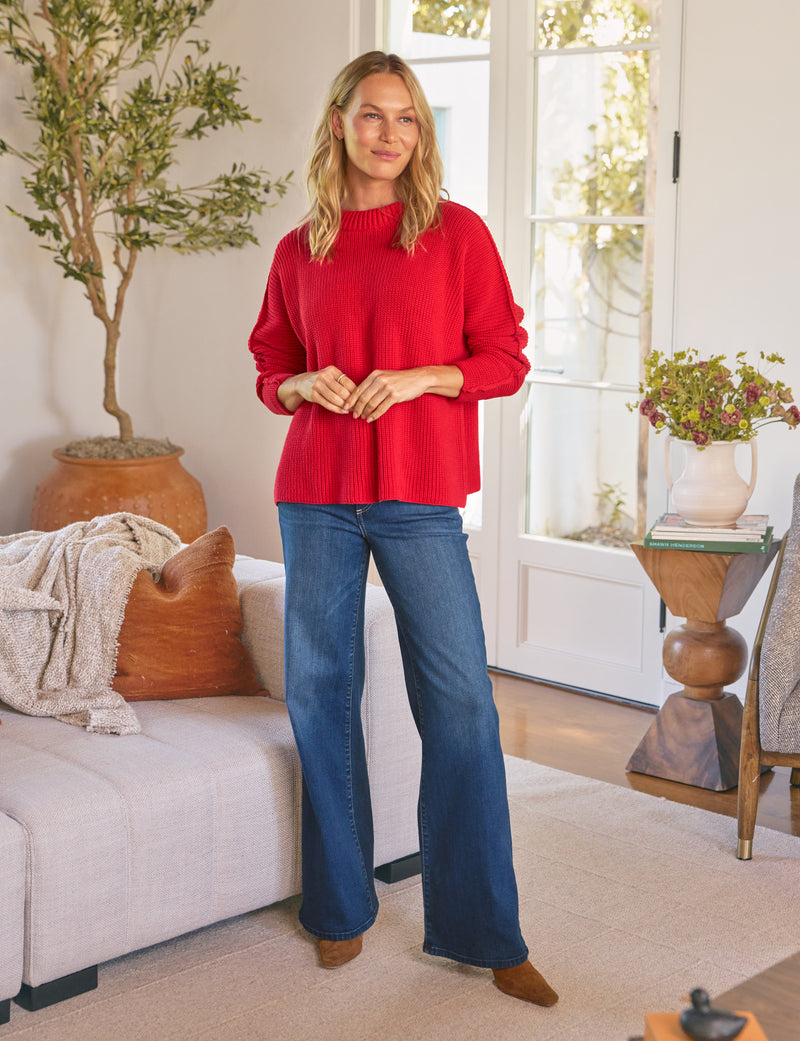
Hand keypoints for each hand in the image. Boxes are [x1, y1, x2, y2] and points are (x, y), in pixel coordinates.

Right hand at [277, 366, 356, 413]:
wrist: (302, 382)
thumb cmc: (323, 381)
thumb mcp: (332, 377)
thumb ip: (343, 383)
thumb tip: (359, 395)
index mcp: (332, 370)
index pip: (347, 382)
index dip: (355, 393)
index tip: (361, 400)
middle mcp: (324, 376)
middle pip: (342, 391)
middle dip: (351, 401)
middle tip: (357, 408)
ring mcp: (317, 385)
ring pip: (335, 399)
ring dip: (344, 406)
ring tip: (350, 410)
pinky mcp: (313, 395)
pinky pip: (327, 404)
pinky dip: (336, 409)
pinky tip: (342, 412)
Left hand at [346, 366, 463, 421]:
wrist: (419, 378)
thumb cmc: (400, 380)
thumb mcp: (385, 377)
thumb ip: (373, 384)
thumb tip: (360, 397)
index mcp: (375, 374)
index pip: (358, 388)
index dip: (351, 399)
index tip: (345, 407)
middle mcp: (380, 380)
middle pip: (363, 397)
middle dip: (357, 408)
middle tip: (354, 416)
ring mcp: (387, 387)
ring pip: (371, 403)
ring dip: (366, 412)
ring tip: (363, 418)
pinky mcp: (395, 395)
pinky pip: (381, 408)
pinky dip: (375, 415)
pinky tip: (371, 419)